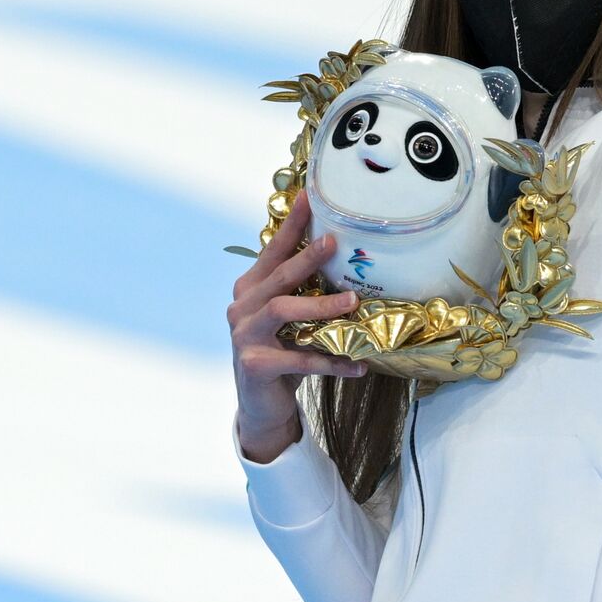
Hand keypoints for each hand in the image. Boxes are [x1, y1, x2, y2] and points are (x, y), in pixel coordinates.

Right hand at [227, 188, 367, 461]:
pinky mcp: (254, 366)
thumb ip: (305, 290)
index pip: (273, 250)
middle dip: (307, 258)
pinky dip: (331, 361)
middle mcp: (242, 307)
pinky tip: (358, 365)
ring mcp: (244, 336)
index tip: (310, 196)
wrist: (263, 405)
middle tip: (334, 242)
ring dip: (322, 307)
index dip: (292, 225)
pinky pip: (298, 359)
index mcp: (251, 288)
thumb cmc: (283, 351)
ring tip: (354, 305)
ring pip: (284, 311)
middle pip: (278, 276)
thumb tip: (349, 260)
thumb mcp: (292, 317)